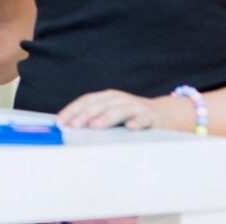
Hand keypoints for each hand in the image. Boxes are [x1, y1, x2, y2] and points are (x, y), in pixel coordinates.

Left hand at [57, 89, 189, 130]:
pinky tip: (130, 128)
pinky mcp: (151, 117)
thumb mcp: (113, 115)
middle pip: (99, 105)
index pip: (86, 101)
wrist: (165, 116)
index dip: (72, 110)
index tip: (60, 121)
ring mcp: (135, 106)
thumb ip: (95, 118)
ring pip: (119, 110)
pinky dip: (136, 122)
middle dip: (84, 115)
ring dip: (106, 118)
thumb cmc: (132, 117)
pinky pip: (143, 118)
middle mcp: (119, 99)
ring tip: (94, 126)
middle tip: (73, 125)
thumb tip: (70, 128)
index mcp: (107, 97)